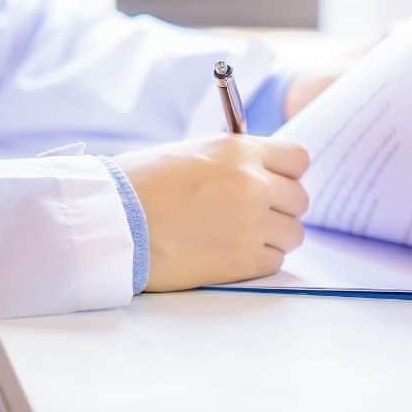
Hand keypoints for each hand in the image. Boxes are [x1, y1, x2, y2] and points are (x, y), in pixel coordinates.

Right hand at [113, 135, 310, 291]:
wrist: (112, 224)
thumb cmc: (141, 186)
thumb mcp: (193, 153)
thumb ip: (234, 161)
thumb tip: (263, 172)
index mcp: (240, 150)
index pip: (298, 159)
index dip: (286, 173)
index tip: (273, 183)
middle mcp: (254, 184)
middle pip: (299, 199)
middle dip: (280, 208)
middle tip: (252, 215)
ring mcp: (252, 224)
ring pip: (293, 233)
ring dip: (272, 237)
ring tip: (238, 237)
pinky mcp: (243, 260)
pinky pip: (275, 260)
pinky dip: (258, 260)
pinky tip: (229, 254)